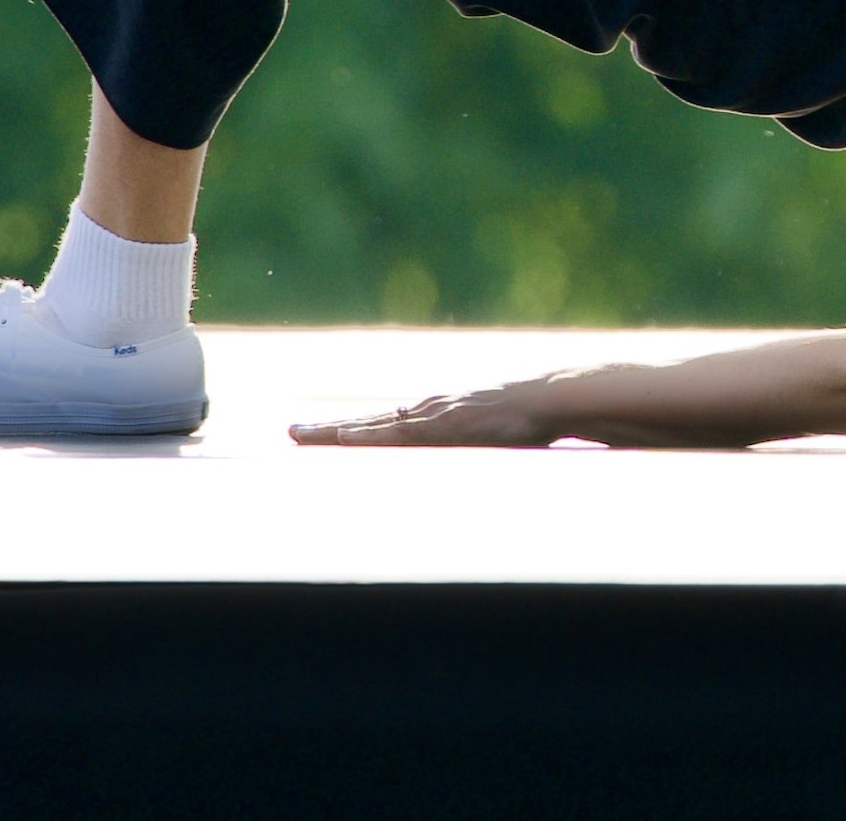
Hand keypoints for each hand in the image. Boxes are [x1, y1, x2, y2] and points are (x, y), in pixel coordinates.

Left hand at [291, 375, 576, 446]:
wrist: (555, 396)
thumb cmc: (535, 415)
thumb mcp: (499, 431)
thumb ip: (480, 438)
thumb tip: (482, 449)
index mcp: (439, 414)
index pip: (385, 423)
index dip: (353, 428)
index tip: (325, 434)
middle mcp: (429, 410)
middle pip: (369, 422)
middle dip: (328, 429)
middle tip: (290, 432)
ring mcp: (433, 416)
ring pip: (373, 425)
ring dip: (334, 431)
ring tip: (299, 434)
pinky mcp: (444, 425)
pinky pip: (396, 434)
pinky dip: (367, 436)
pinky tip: (344, 439)